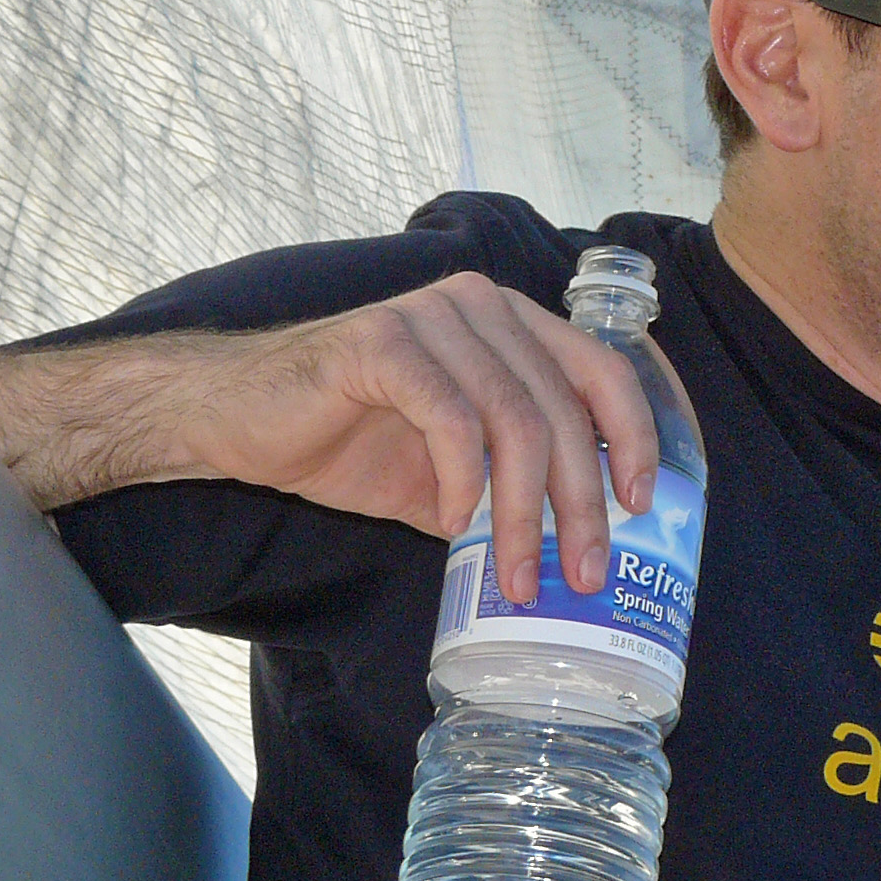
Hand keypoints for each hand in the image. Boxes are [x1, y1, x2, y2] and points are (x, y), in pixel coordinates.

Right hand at [185, 274, 656, 599]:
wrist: (240, 420)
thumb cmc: (348, 440)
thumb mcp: (451, 471)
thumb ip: (510, 485)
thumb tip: (574, 547)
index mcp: (511, 325)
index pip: (601, 371)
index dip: (633, 437)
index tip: (640, 505)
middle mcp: (483, 306)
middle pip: (562, 408)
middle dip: (580, 503)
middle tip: (581, 574)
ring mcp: (433, 316)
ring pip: (514, 419)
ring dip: (523, 511)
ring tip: (517, 574)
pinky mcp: (382, 342)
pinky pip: (451, 418)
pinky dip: (463, 479)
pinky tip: (454, 522)